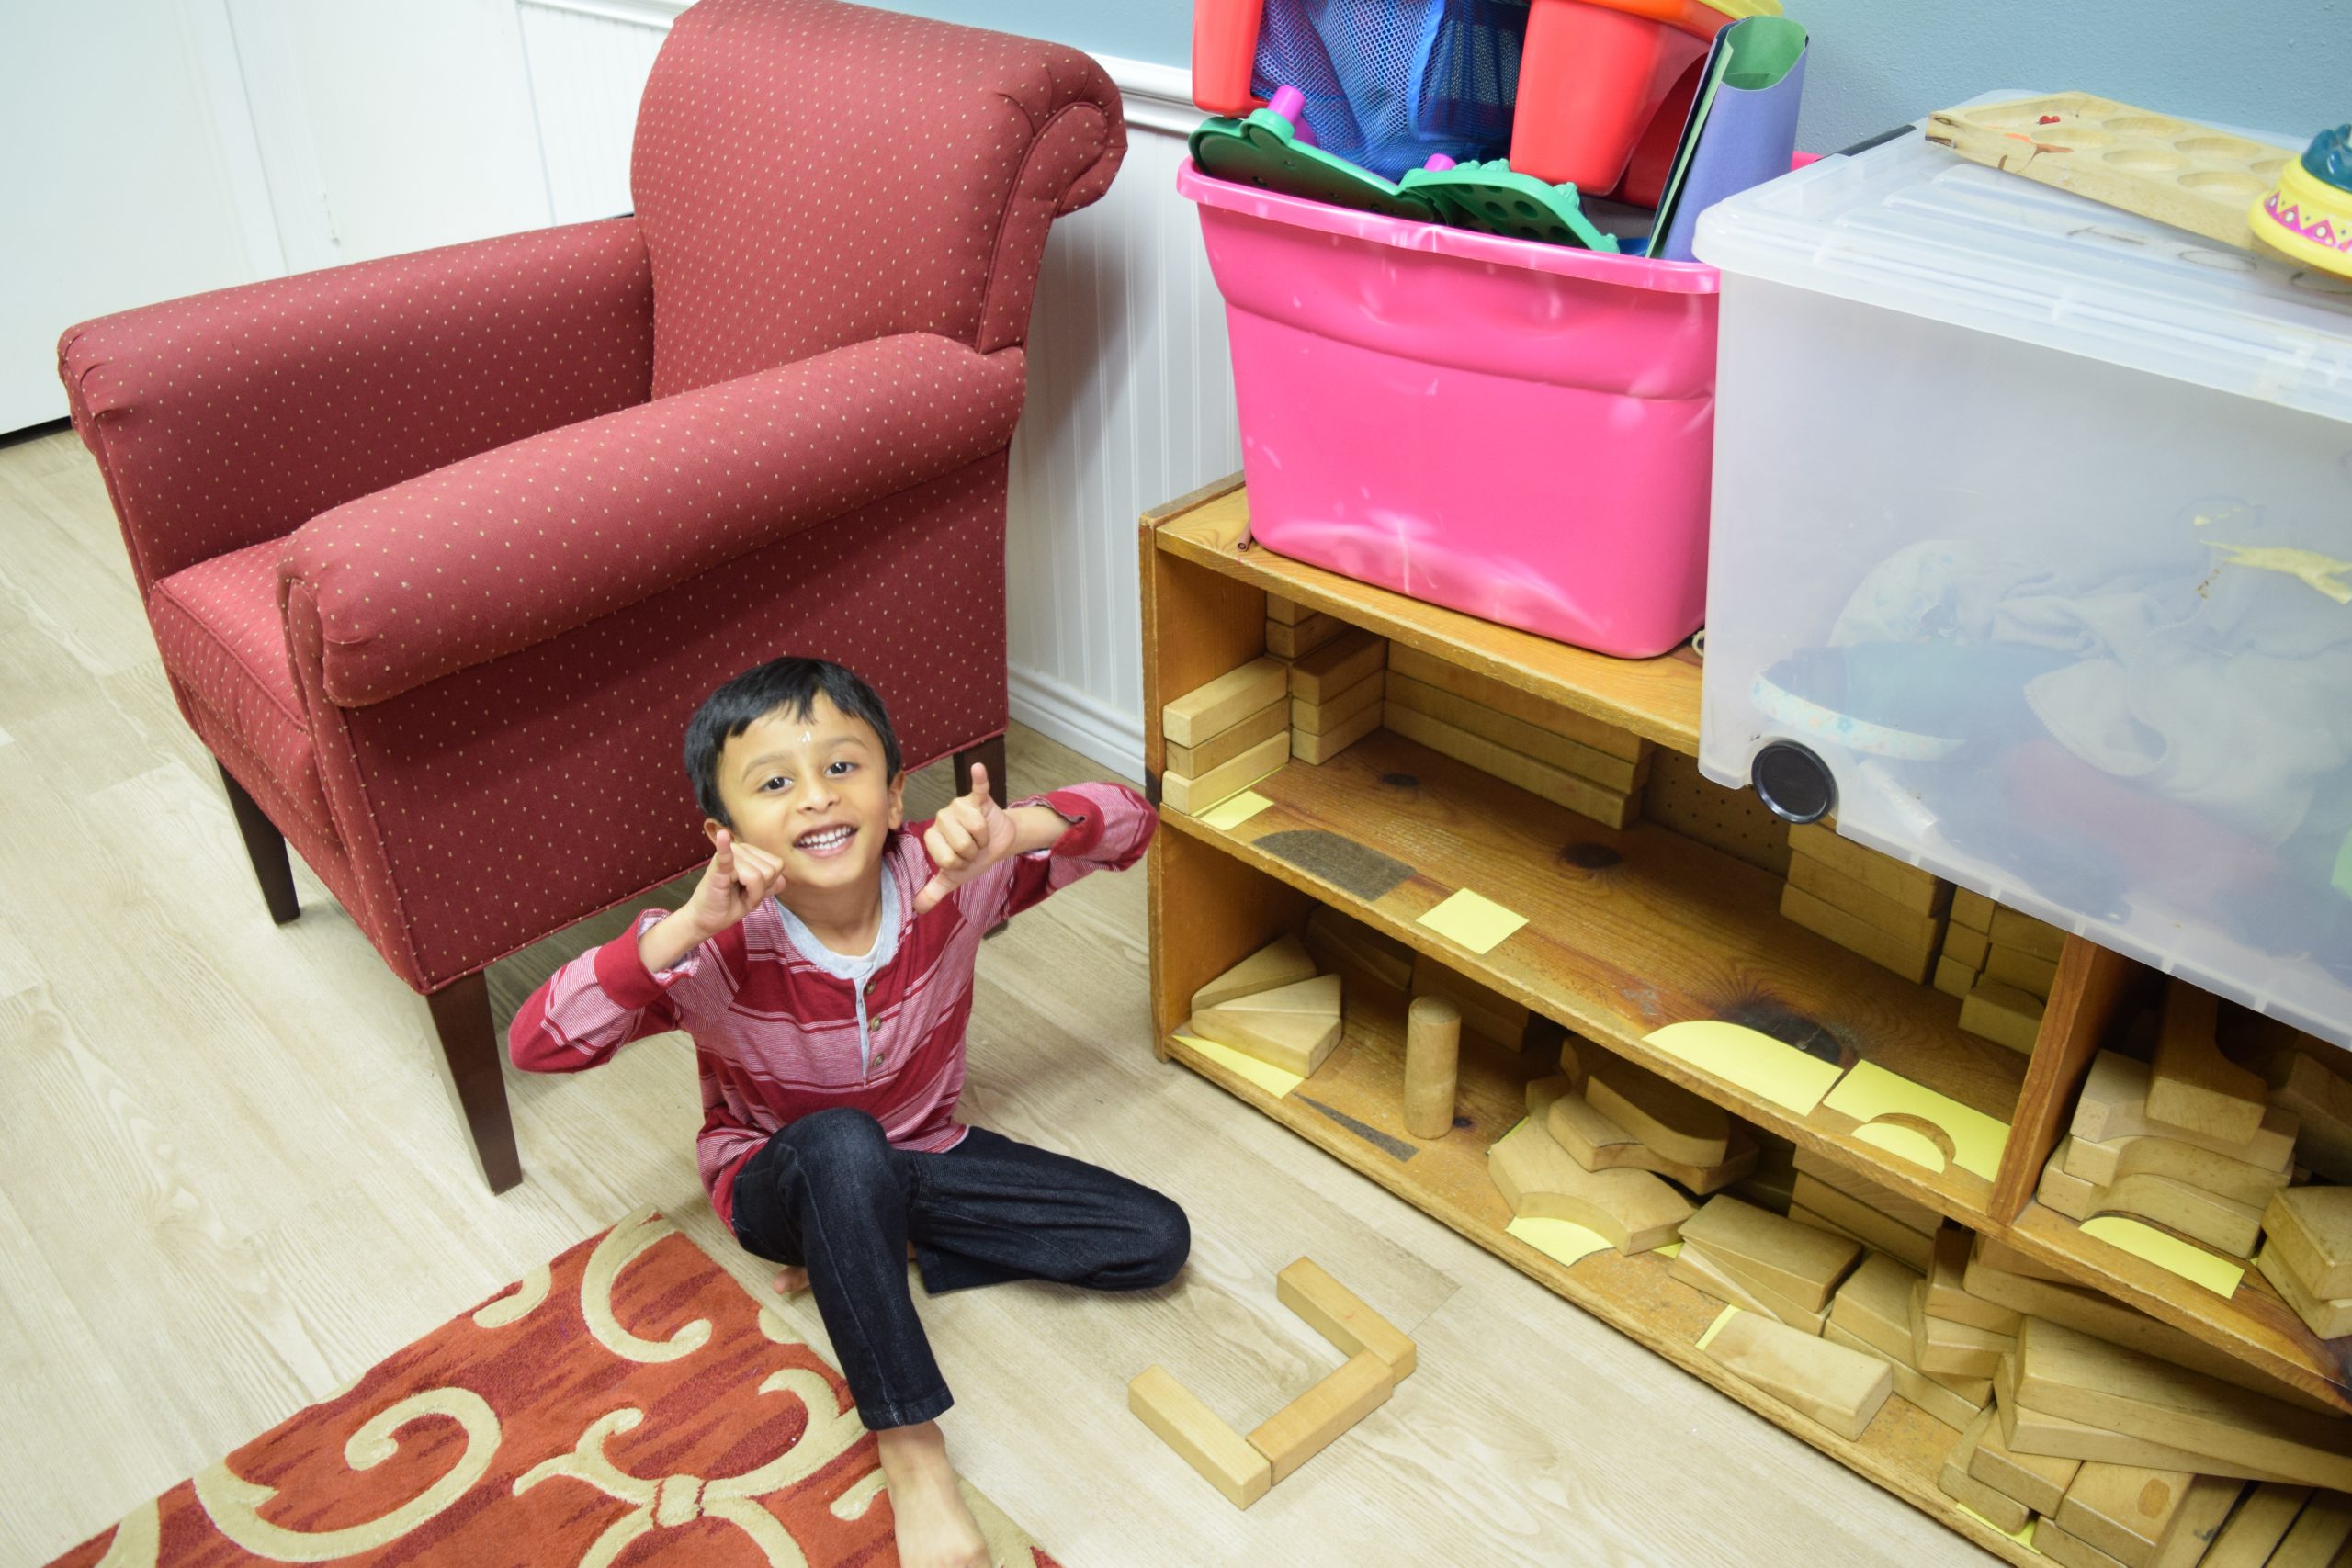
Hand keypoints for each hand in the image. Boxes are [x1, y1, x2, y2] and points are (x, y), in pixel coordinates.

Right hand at [685, 828, 787, 939]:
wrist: (705, 920)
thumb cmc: (729, 905)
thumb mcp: (755, 896)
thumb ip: (770, 886)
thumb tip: (783, 880)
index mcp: (751, 854)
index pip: (777, 866)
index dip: (768, 885)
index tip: (752, 893)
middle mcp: (741, 850)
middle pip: (770, 871)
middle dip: (760, 891)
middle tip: (742, 896)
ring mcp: (729, 857)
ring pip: (758, 876)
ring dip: (751, 895)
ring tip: (736, 896)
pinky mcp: (717, 868)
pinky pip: (726, 856)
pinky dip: (724, 848)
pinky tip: (722, 836)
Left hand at [914, 764, 1018, 915]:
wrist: (998, 843)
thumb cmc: (973, 857)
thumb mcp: (954, 877)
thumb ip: (935, 891)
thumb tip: (918, 909)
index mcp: (932, 835)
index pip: (948, 859)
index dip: (962, 864)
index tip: (964, 860)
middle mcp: (942, 817)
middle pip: (961, 844)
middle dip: (974, 851)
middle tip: (975, 847)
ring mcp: (959, 806)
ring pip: (976, 828)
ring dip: (985, 838)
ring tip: (982, 835)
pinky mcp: (979, 798)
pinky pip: (978, 788)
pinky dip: (979, 779)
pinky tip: (977, 768)